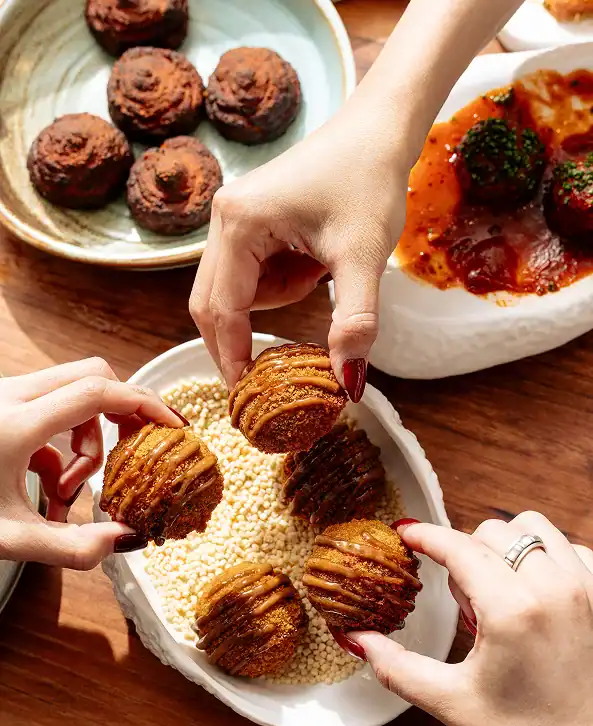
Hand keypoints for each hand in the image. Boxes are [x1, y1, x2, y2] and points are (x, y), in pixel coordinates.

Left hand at [0, 358, 184, 569]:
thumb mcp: (9, 539)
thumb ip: (70, 548)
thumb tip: (126, 541)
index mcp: (16, 422)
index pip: (98, 392)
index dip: (145, 404)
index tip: (174, 427)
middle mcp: (10, 396)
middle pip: (91, 375)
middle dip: (120, 414)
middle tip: (136, 450)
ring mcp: (2, 397)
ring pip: (70, 393)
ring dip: (86, 438)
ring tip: (69, 491)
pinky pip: (47, 410)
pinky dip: (60, 444)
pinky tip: (45, 487)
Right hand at [190, 102, 409, 394]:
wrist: (379, 129)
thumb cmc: (369, 180)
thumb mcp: (363, 257)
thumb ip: (354, 320)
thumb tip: (347, 382)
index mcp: (238, 224)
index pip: (222, 309)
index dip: (232, 357)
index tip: (244, 398)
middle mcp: (223, 219)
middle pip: (212, 303)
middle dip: (241, 339)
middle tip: (264, 381)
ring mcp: (232, 218)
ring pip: (236, 291)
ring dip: (274, 302)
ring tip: (319, 274)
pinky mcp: (249, 221)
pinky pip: (253, 274)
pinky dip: (281, 285)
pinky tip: (313, 264)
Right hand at [353, 513, 592, 725]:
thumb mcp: (453, 704)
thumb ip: (397, 666)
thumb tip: (356, 638)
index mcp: (513, 610)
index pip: (459, 547)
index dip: (425, 535)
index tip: (405, 533)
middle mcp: (555, 588)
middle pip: (493, 531)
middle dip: (466, 554)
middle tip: (465, 606)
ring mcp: (586, 588)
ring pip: (534, 528)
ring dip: (506, 547)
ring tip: (499, 592)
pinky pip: (570, 547)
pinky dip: (545, 557)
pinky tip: (534, 594)